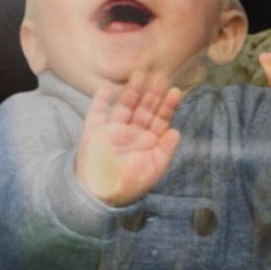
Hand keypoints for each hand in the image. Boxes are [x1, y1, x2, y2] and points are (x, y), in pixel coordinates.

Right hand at [76, 71, 182, 206]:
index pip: (160, 119)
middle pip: (144, 107)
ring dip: (132, 90)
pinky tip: (107, 85)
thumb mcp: (153, 171)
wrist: (100, 196)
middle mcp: (131, 131)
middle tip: (162, 75)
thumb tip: (176, 131)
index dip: (168, 105)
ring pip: (125, 105)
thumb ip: (165, 151)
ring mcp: (113, 129)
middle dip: (153, 92)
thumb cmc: (130, 185)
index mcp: (147, 140)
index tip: (176, 91)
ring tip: (141, 74)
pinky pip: (97, 111)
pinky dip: (101, 98)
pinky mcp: (94, 131)